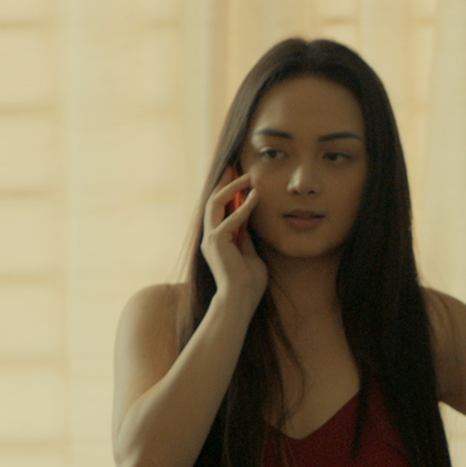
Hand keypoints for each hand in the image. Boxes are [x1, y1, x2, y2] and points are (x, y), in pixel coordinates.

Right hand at [200, 168, 266, 310]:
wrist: (240, 300)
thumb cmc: (248, 282)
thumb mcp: (250, 254)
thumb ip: (246, 238)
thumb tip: (249, 221)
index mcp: (216, 240)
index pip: (220, 209)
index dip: (228, 192)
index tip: (238, 177)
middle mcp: (210, 237)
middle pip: (213, 201)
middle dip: (225, 182)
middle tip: (236, 166)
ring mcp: (211, 239)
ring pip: (216, 204)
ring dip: (232, 188)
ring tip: (247, 176)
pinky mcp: (217, 242)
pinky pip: (231, 219)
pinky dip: (244, 207)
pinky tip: (256, 195)